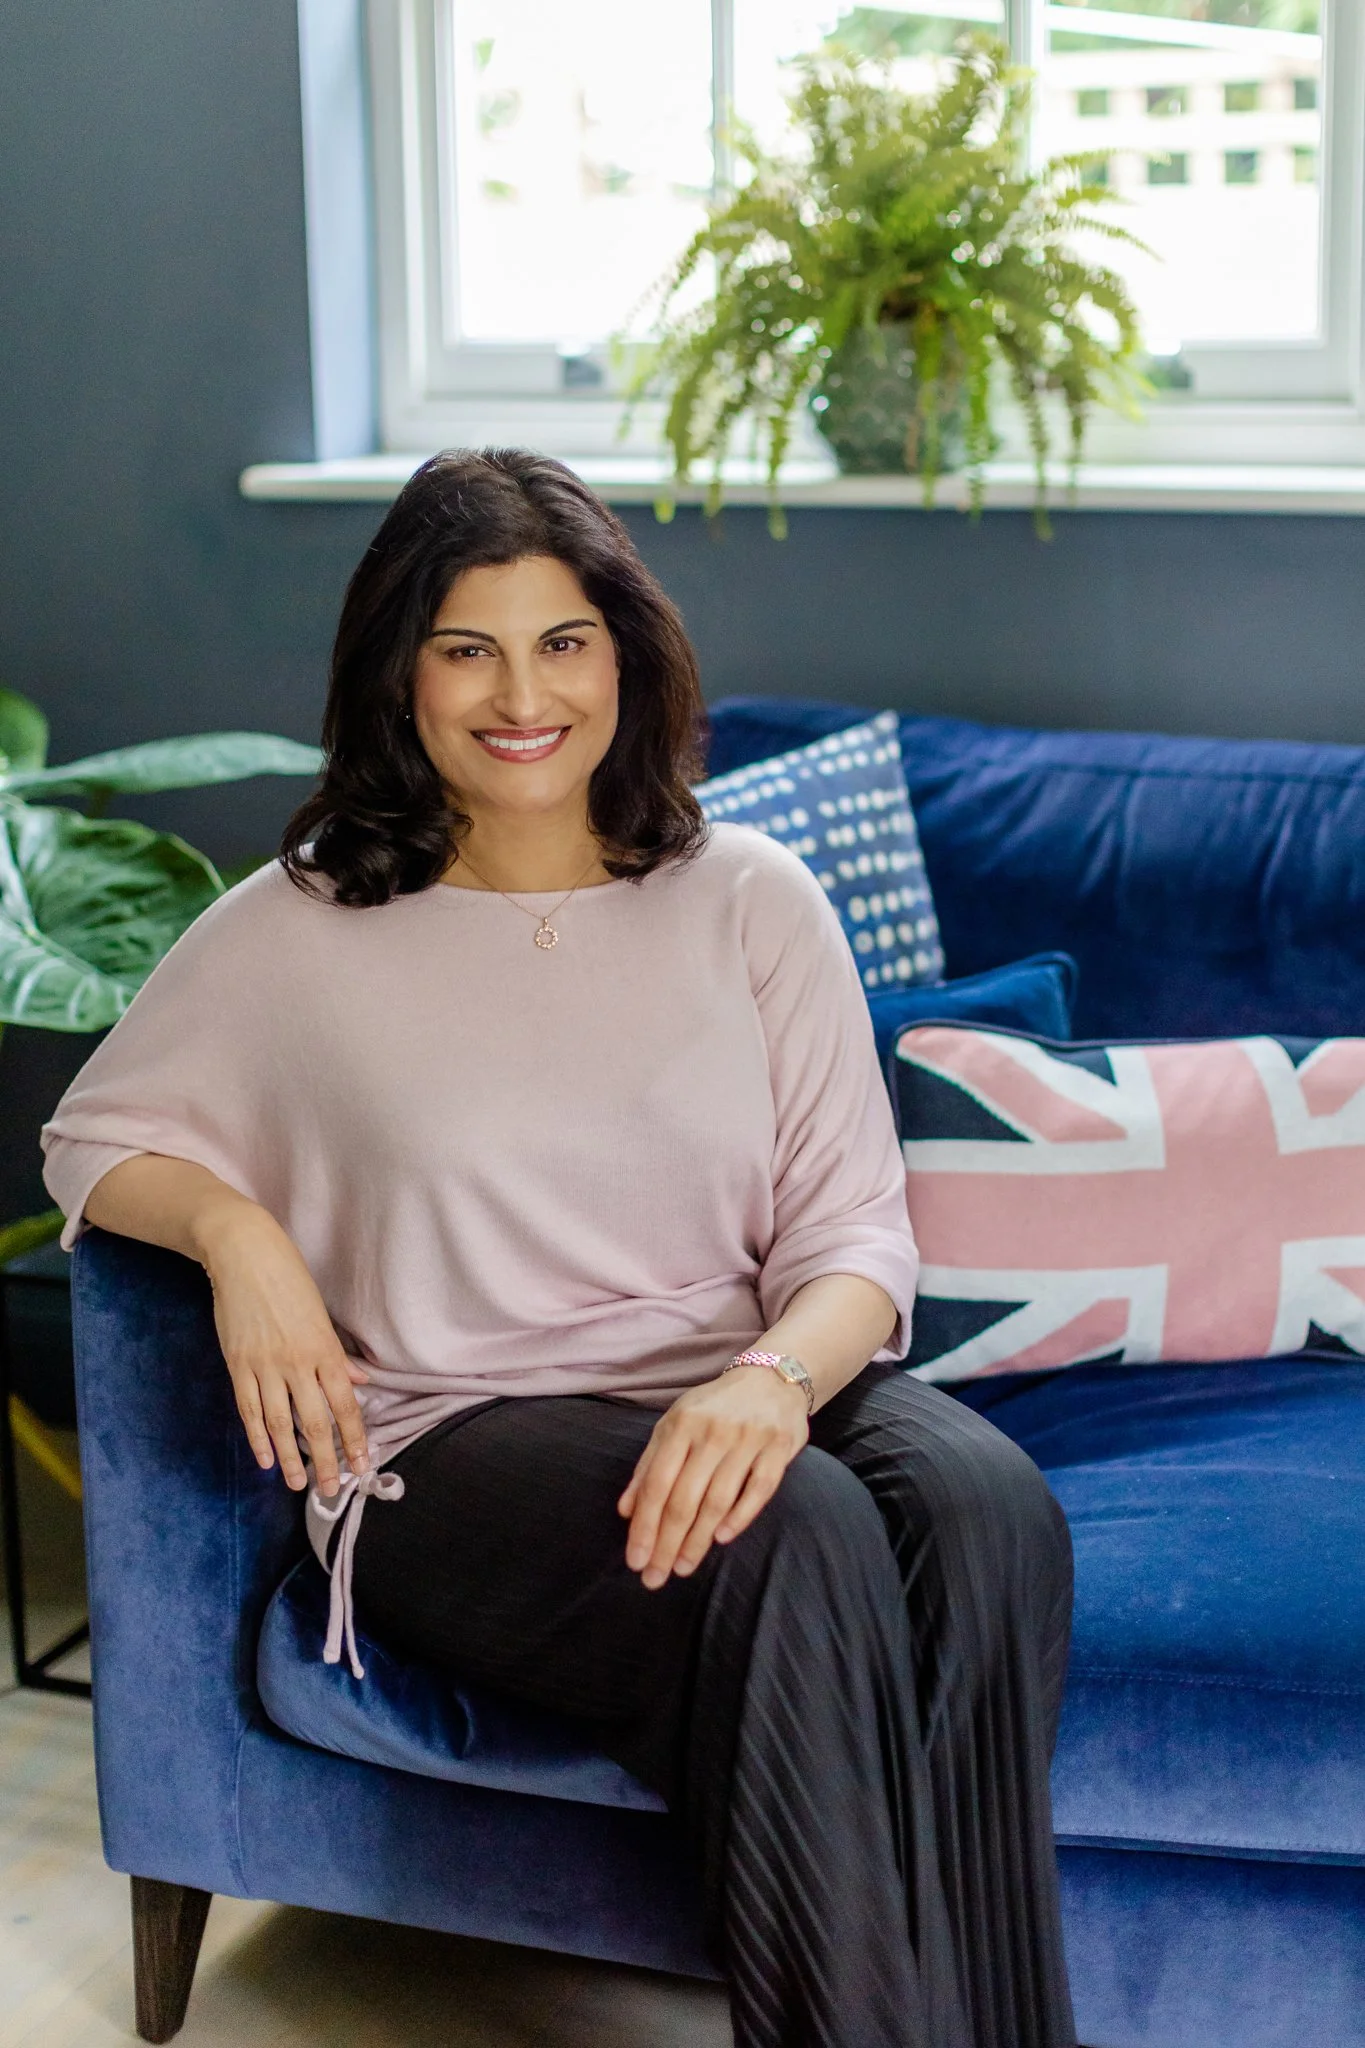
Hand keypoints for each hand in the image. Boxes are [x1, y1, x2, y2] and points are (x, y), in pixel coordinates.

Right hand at [198, 1202, 370, 1497]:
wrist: (244, 1255)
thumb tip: (359, 1382)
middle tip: (332, 1489)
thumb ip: (338, 1355)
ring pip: (279, 1423)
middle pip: (314, 1423)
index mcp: (324, 1349)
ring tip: (298, 1484)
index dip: (354, 1439)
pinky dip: (257, 1437)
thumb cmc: (288, 1279)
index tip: (363, 1465)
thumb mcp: (320, 1314)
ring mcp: (265, 1366)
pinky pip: (249, 1409)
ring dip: (290, 1458)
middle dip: (326, 1460)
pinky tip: (265, 1459)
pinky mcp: (237, 1364)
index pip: (345, 1405)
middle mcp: (298, 1363)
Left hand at [617, 1366, 808, 1589]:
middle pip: (684, 1498)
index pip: (657, 1484)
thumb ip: (649, 1466)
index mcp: (681, 1425)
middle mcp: (712, 1431)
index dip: (644, 1526)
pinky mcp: (778, 1447)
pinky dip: (741, 1516)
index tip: (636, 1560)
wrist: (771, 1377)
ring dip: (698, 1539)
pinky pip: (759, 1488)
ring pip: (718, 1499)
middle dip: (667, 1543)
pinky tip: (723, 1539)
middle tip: (656, 1577)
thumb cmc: (714, 1409)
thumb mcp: (674, 1425)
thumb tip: (626, 1511)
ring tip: (684, 1567)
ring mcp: (747, 1439)